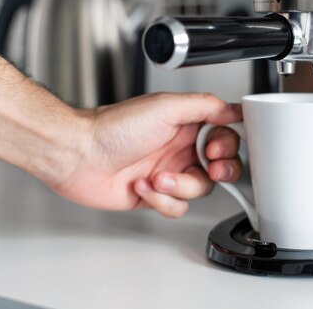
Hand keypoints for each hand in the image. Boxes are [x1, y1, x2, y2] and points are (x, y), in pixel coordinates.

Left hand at [47, 93, 242, 216]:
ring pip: (200, 189)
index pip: (224, 135)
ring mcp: (169, 173)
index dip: (227, 146)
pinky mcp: (155, 196)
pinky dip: (162, 200)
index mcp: (185, 124)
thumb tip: (234, 109)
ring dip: (180, 185)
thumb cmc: (113, 128)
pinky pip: (177, 207)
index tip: (216, 149)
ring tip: (157, 177)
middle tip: (209, 168)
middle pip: (221, 166)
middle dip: (220, 170)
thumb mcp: (166, 106)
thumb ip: (206, 106)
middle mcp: (180, 148)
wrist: (78, 155)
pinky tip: (142, 186)